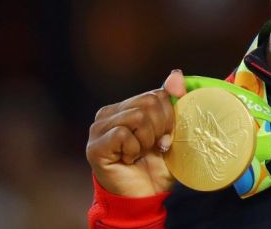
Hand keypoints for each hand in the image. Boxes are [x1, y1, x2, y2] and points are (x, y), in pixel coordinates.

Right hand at [86, 69, 186, 196]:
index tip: (167, 136)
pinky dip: (135, 149)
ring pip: (137, 116)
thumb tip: (175, 73)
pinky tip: (129, 160)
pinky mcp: (94, 146)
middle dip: (161, 128)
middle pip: (148, 102)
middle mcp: (108, 113)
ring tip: (142, 153)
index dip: (170, 116)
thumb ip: (173, 101)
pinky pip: (123, 134)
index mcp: (126, 106)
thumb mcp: (172, 130)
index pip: (156, 94)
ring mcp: (98, 129)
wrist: (146, 197)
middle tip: (154, 147)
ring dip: (148, 140)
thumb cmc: (158, 164)